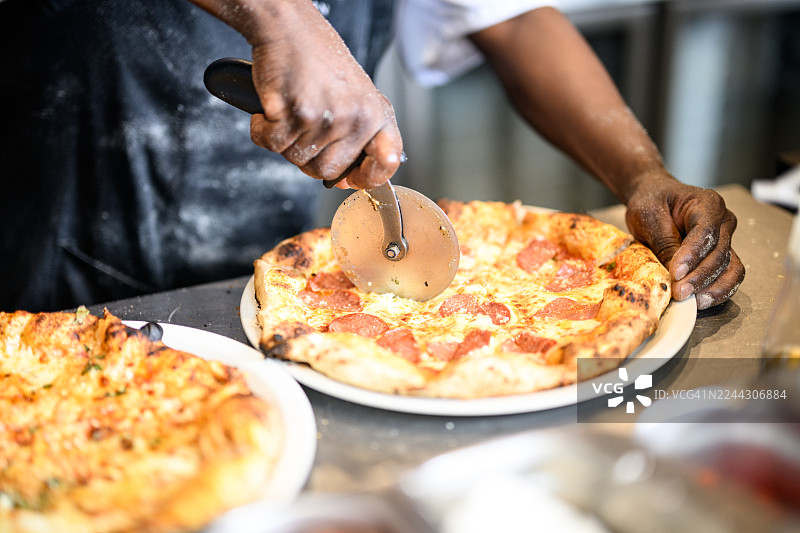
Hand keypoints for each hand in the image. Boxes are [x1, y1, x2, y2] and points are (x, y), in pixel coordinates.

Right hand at [245, 2, 402, 188]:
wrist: (289, 27)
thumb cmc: (318, 58)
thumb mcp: (356, 95)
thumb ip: (358, 134)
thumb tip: (348, 178)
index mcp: (376, 113)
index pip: (386, 162)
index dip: (368, 177)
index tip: (352, 179)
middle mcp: (356, 118)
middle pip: (329, 171)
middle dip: (309, 158)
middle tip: (302, 131)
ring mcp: (327, 119)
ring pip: (297, 160)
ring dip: (284, 142)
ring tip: (288, 112)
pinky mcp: (295, 115)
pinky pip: (272, 145)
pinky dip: (262, 131)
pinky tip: (270, 110)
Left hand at [624, 172, 744, 309]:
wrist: (654, 198)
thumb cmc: (652, 202)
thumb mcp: (650, 217)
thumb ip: (665, 244)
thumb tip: (675, 275)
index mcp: (707, 203)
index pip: (706, 232)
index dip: (692, 255)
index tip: (676, 273)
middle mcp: (723, 221)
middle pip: (719, 253)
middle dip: (699, 276)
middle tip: (679, 292)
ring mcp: (725, 239)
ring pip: (730, 268)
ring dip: (712, 287)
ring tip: (692, 301)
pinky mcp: (721, 256)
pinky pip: (728, 276)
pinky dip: (717, 291)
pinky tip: (700, 301)